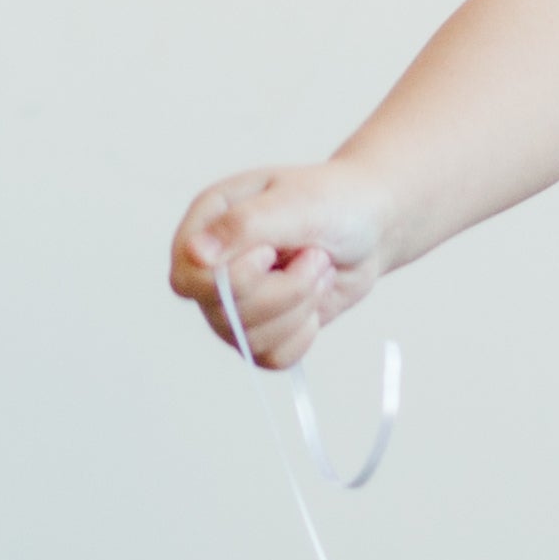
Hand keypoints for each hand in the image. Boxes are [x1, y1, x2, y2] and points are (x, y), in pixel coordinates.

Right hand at [166, 160, 393, 370]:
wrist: (369, 226)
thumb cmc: (332, 202)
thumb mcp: (294, 202)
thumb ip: (243, 225)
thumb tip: (194, 254)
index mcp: (207, 224)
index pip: (189, 278)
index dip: (234, 278)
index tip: (271, 252)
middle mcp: (211, 268)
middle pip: (225, 313)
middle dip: (285, 290)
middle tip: (315, 256)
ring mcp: (233, 304)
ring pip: (250, 340)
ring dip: (300, 306)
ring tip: (317, 270)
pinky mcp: (261, 331)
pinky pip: (272, 357)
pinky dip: (304, 332)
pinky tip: (314, 299)